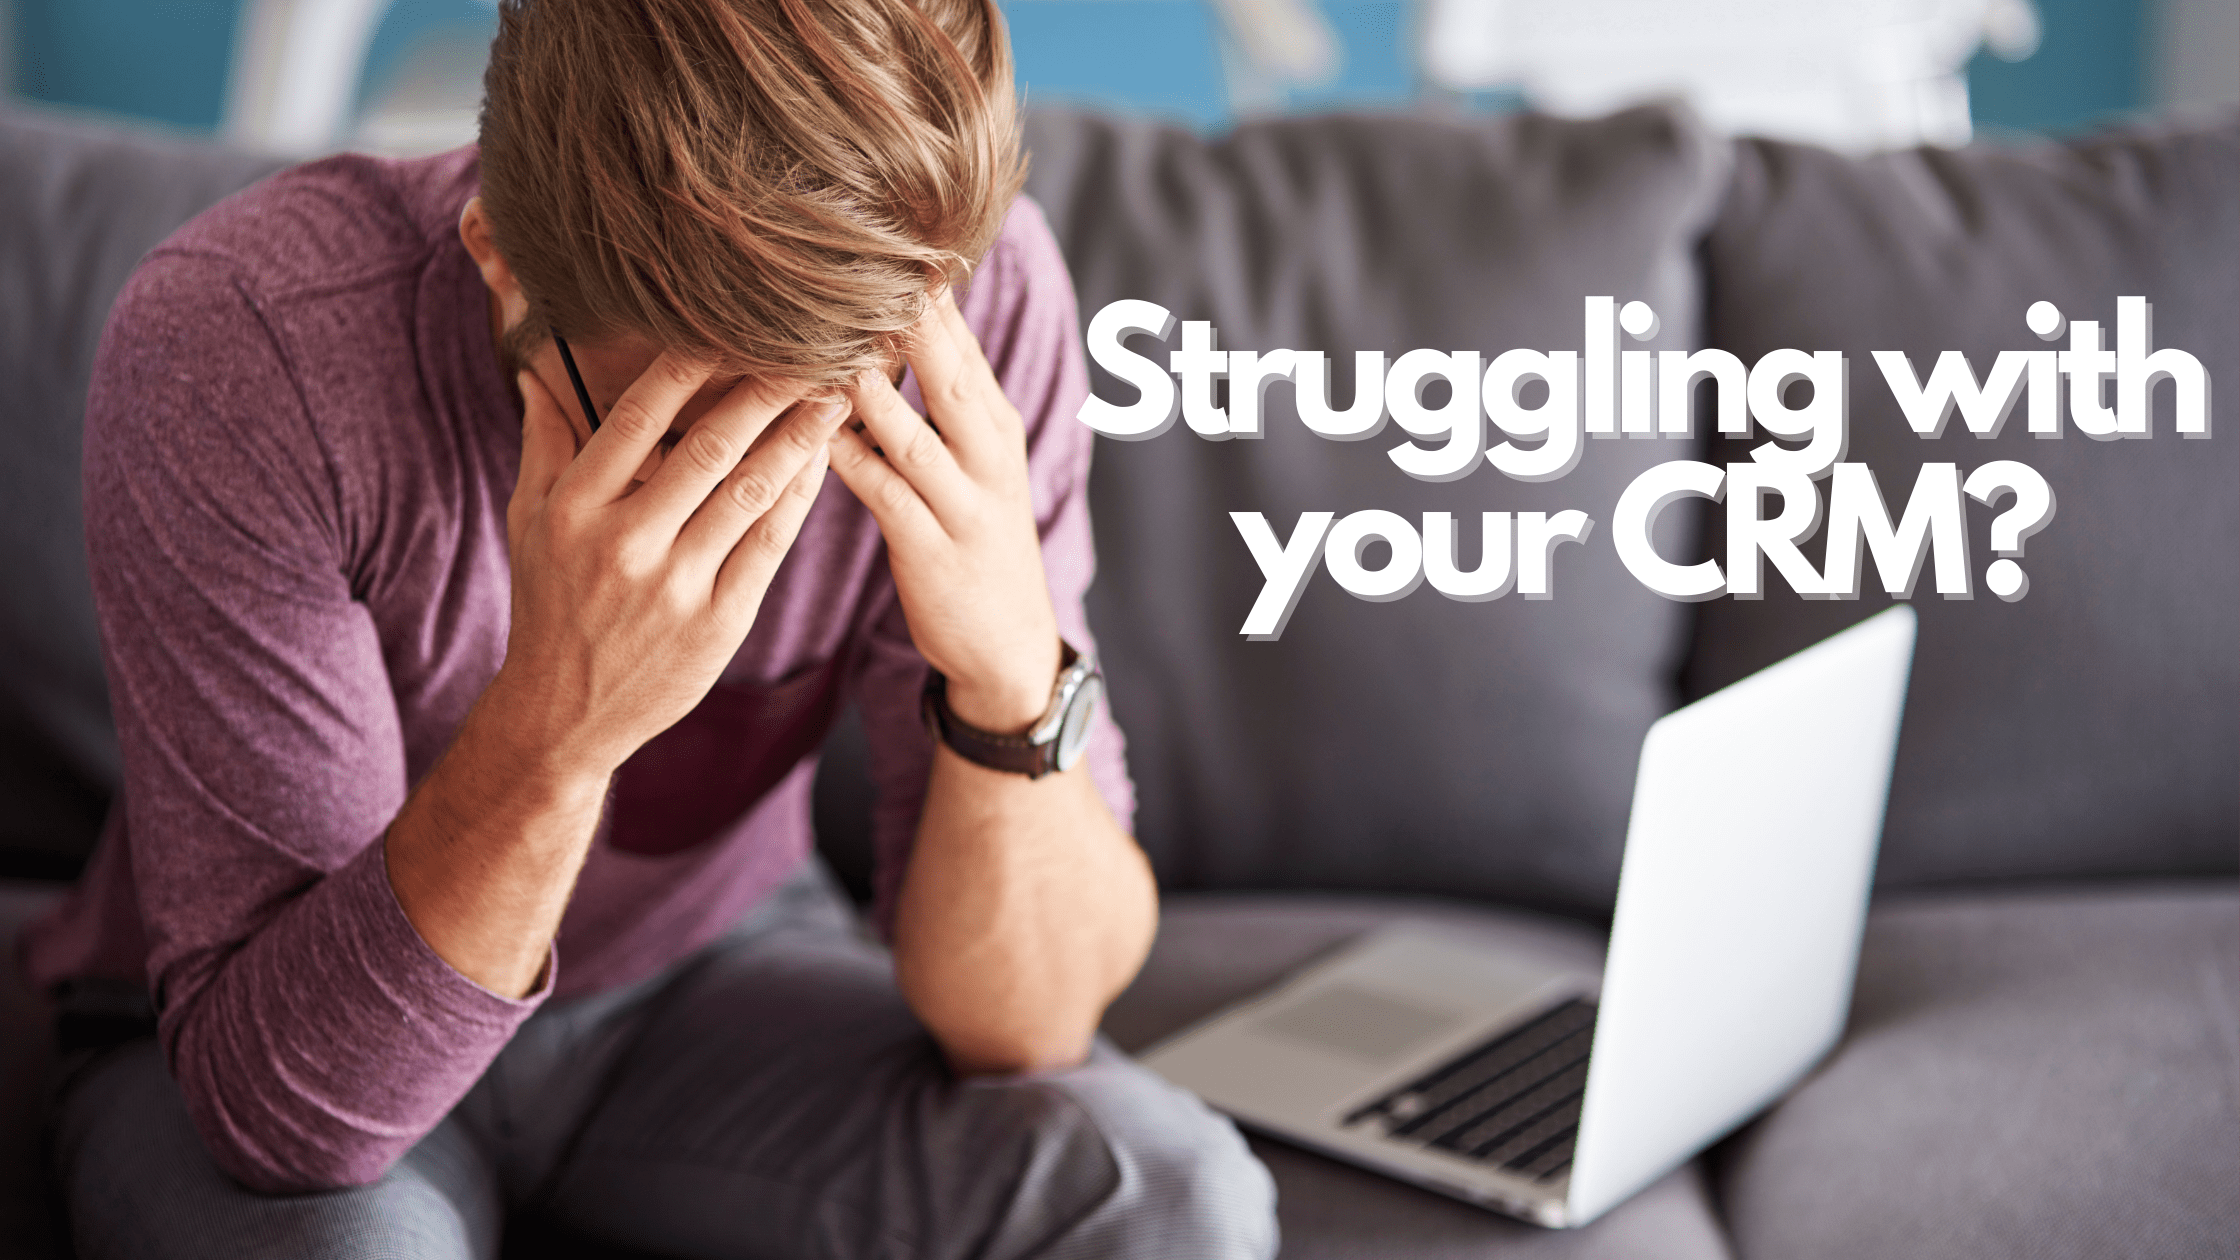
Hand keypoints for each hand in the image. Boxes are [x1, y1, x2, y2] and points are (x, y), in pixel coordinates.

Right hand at [491, 354, 844, 782]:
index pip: (637, 418)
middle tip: (810, 348)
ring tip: (834, 396)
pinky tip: (822, 461)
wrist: (566, 713)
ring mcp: (674, 586)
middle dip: (765, 393)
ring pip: (750, 494)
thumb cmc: (550, 603)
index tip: (731, 325)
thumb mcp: (530, 521)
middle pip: (708, 449)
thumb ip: (544, 441)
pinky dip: (799, 498)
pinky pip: (769, 546)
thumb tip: (536, 367)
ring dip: (799, 439)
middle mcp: (624, 543)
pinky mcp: (717, 622)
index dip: (688, 367)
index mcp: (575, 508)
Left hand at [828, 292, 1062, 732]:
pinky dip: (844, 454)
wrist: (1009, 646)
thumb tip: (892, 323)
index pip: (959, 339)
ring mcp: (963, 500)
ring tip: (815, 332)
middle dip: (903, 315)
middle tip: (852, 254)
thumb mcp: (972, 462)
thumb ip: (937, 398)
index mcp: (994, 422)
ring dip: (863, 380)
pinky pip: (882, 490)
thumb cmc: (973, 542)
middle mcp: (987, 451)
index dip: (922, 289)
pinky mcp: (931, 547)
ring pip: (910, 426)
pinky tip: (806, 427)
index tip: (877, 228)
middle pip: (945, 367)